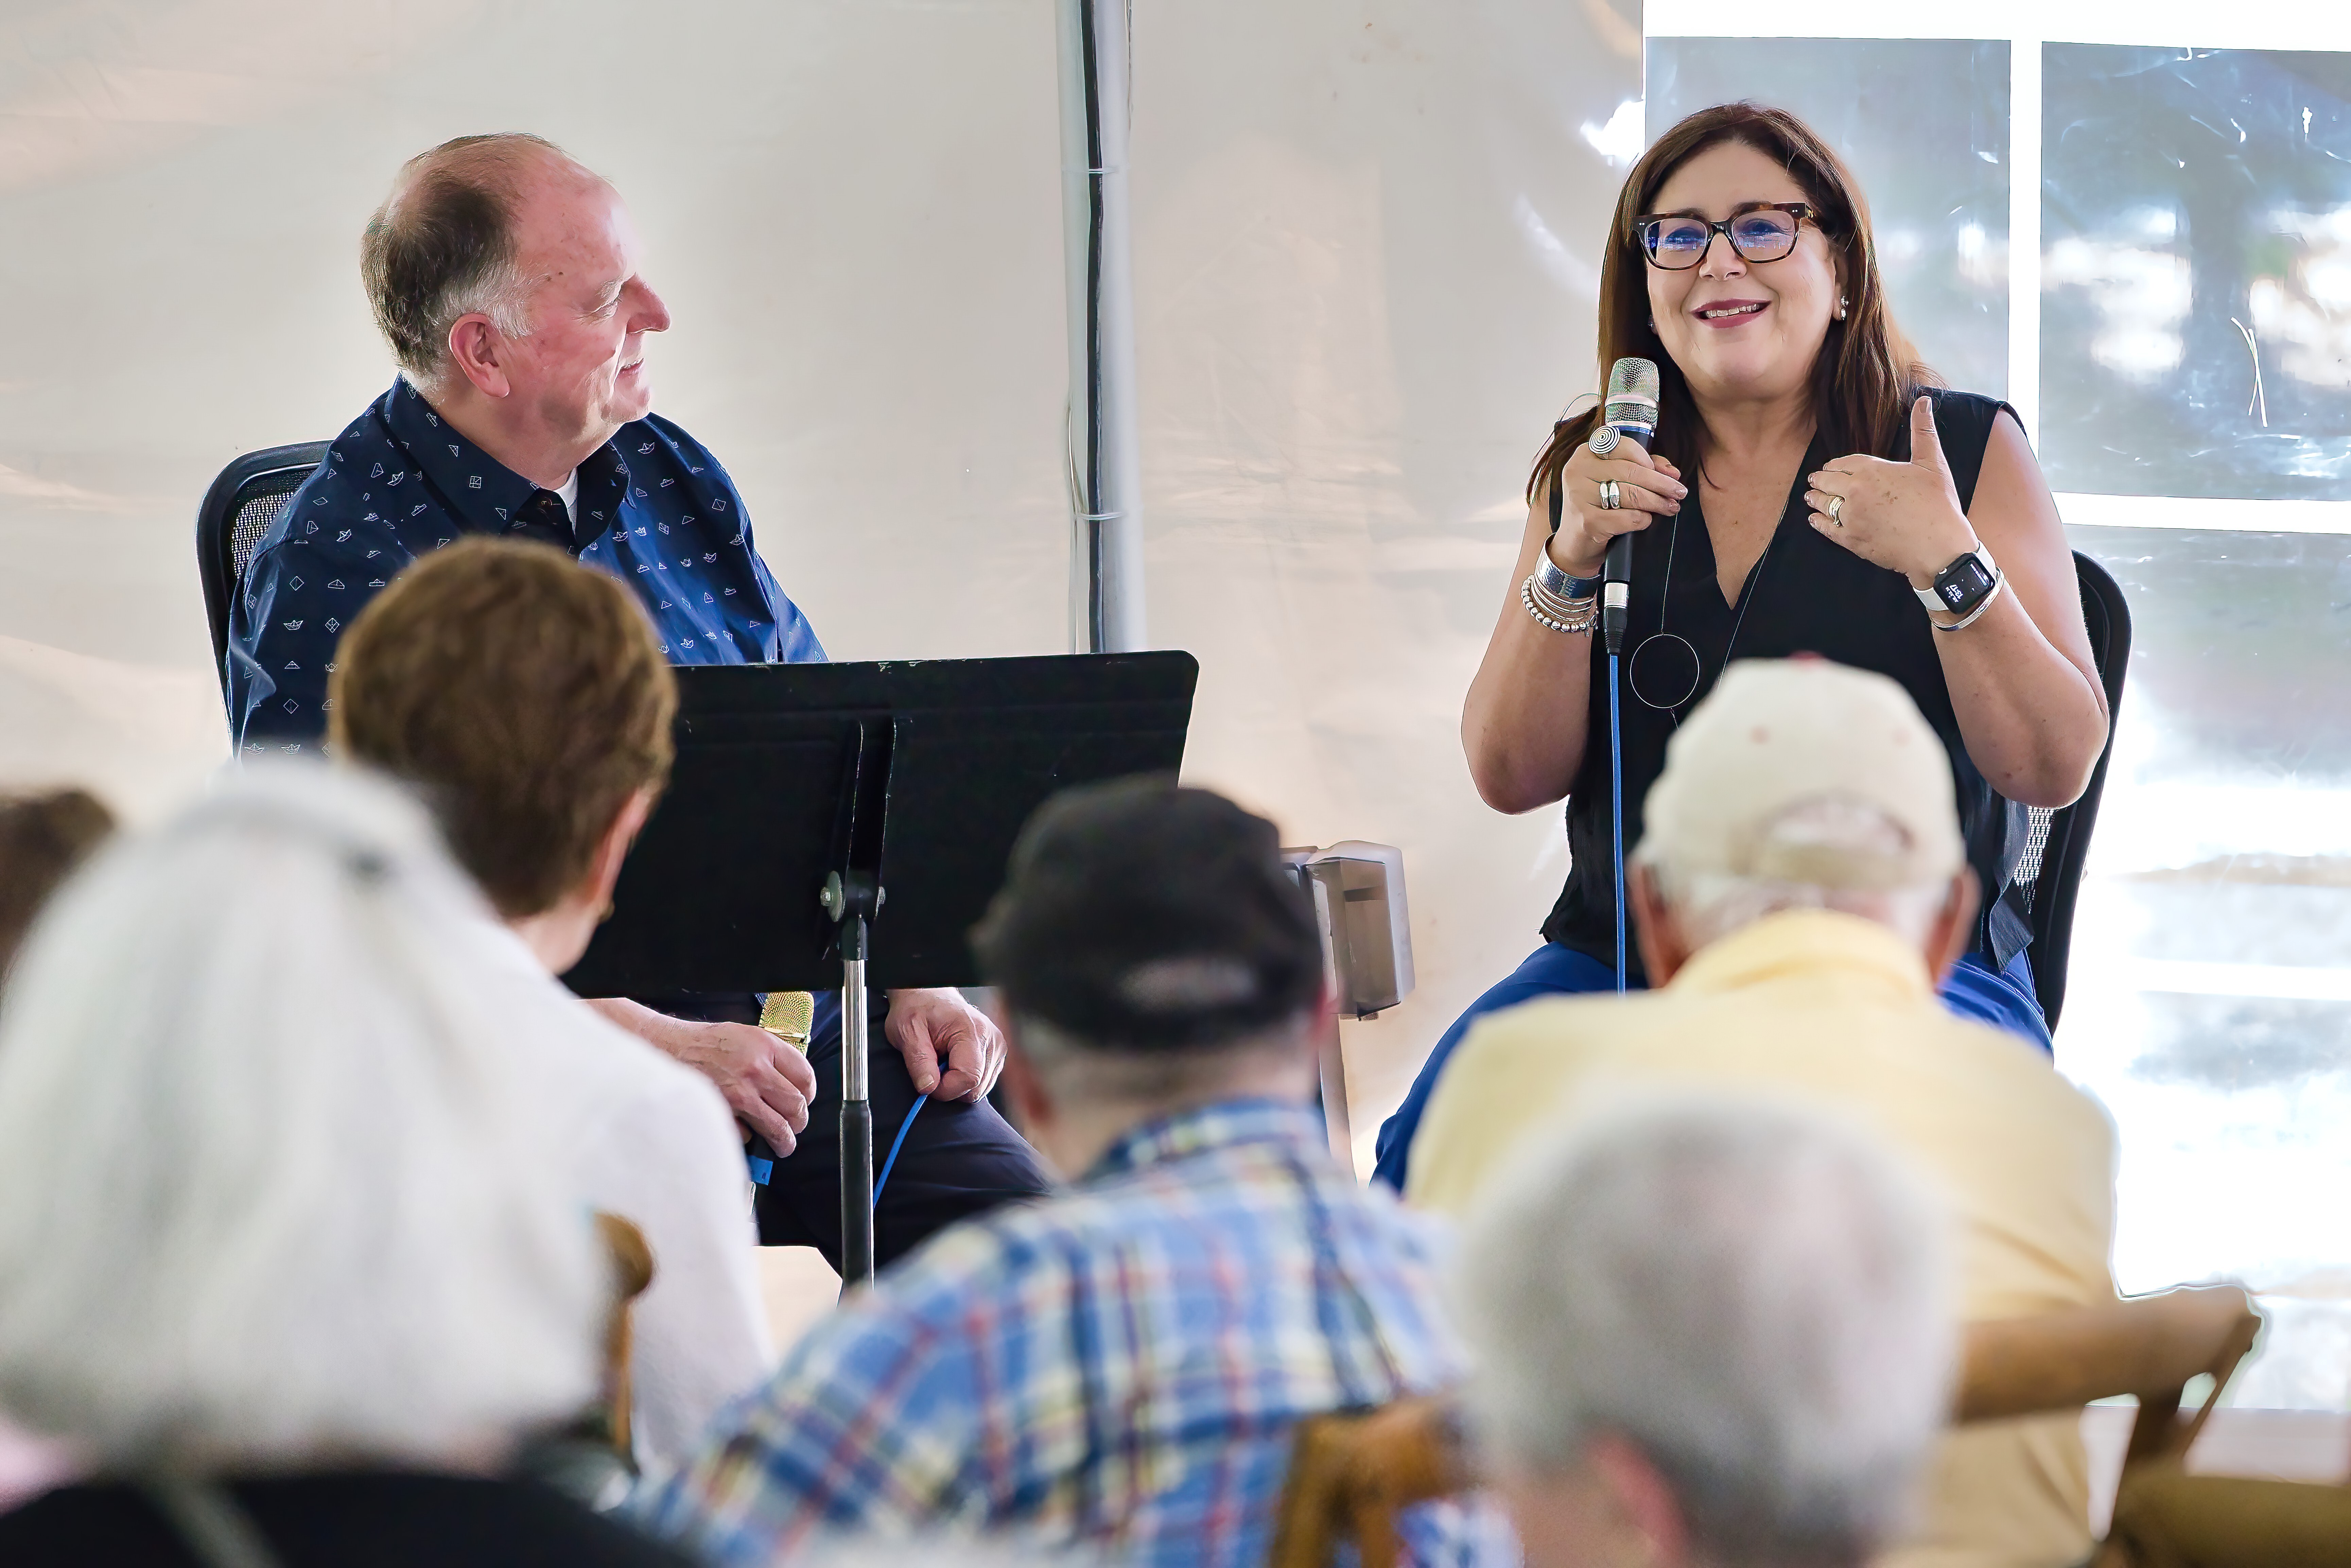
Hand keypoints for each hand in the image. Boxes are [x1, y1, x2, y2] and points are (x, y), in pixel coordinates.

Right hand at [664, 1020, 816, 1153]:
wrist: (668, 1049)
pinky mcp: (722, 1114)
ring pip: (778, 1128)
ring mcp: (739, 1095)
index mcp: (765, 1046)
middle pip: (796, 1106)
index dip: (809, 1094)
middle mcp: (755, 1070)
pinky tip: (743, 1129)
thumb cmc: (706, 1044)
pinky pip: (747, 1135)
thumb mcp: (746, 1037)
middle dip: (799, 1121)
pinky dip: (747, 1137)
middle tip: (795, 1125)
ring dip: (784, 1141)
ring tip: (783, 1144)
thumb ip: (772, 1057)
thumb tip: (793, 1084)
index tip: (805, 1100)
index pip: (805, 1077)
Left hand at [885, 987, 1004, 1102]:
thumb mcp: (907, 1032)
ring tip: (943, 1062)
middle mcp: (991, 1040)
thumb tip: (928, 1088)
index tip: (927, 1082)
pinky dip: (964, 1080)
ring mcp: (996, 1048)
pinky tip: (953, 1063)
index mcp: (972, 1031)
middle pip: (976, 1088)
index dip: (944, 1089)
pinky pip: (982, 1083)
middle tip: (933, 1069)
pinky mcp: (995, 1055)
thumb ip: (918, 1061)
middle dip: (950, 1088)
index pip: (968, 1078)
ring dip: (957, 1085)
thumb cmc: (918, 1008)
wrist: (928, 995)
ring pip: (979, 1089)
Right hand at [1548, 433, 1686, 574]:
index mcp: (1585, 454)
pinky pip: (1628, 517)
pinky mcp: (1588, 521)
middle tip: (1679, 492)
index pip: (1622, 445)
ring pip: (1631, 494)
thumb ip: (1642, 467)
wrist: (1575, 543)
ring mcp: (1579, 496)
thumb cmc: (1598, 506)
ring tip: (1671, 506)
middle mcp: (1578, 471)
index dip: (1647, 458)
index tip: (1664, 472)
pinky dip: (1643, 519)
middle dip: (1661, 483)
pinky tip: (1647, 520)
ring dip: (1657, 502)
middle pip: (1631, 472)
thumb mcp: (1614, 480)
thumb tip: (1672, 472)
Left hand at [1805, 396, 1977, 586]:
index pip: (1843, 463)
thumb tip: (1924, 400)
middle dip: (1820, 479)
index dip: (1835, 465)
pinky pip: (1826, 528)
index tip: (1830, 467)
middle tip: (1814, 479)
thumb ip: (1923, 430)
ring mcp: (1850, 517)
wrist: (1937, 546)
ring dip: (1815, 498)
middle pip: (1827, 482)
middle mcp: (1854, 492)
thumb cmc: (1938, 503)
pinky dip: (1817, 522)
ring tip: (1810, 496)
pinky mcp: (1850, 540)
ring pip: (1823, 504)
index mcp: (1871, 470)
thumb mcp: (1932, 462)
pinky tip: (1814, 519)